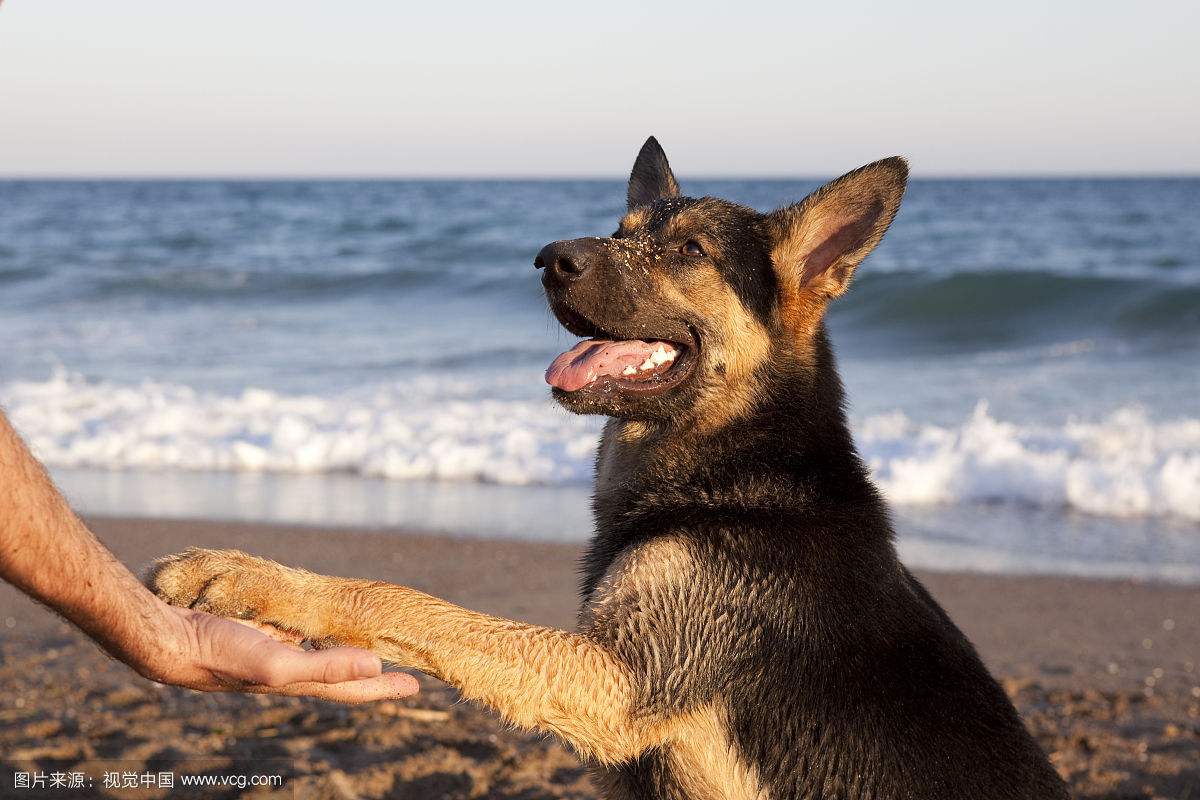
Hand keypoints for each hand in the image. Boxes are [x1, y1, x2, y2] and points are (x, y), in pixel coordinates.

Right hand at [134, 601, 419, 702]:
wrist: (169, 642)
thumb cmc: (222, 656)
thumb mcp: (278, 663)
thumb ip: (326, 666)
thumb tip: (376, 665)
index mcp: (299, 681)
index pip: (352, 686)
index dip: (384, 687)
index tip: (415, 684)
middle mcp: (289, 669)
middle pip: (339, 672)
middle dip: (368, 672)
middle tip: (399, 667)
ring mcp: (272, 651)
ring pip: (318, 652)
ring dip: (342, 651)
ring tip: (365, 644)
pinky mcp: (256, 632)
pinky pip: (296, 632)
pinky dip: (313, 629)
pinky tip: (314, 620)